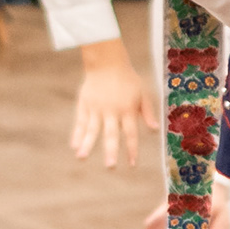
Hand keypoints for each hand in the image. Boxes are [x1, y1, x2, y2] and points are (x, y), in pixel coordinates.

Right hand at [68, 39, 155, 167]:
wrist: (107, 61)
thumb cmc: (127, 79)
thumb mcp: (142, 93)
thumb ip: (147, 112)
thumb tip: (155, 130)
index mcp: (127, 109)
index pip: (130, 133)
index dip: (131, 149)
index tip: (132, 164)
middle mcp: (112, 111)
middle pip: (111, 134)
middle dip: (111, 151)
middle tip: (110, 167)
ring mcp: (96, 108)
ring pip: (92, 129)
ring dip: (87, 144)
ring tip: (81, 157)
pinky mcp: (85, 104)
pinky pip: (80, 121)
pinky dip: (77, 133)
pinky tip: (74, 146)